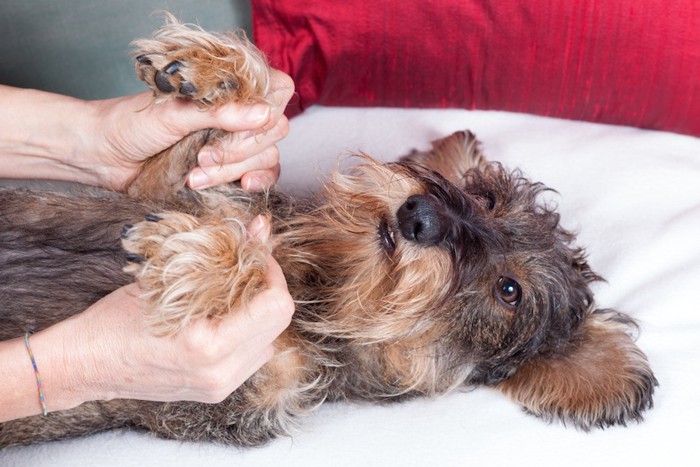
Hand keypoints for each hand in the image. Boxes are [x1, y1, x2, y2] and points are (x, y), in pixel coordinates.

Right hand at [31, 216, 293, 409]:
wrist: (86, 365)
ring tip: (237, 291)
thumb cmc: (115, 320)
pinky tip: (226, 315)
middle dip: (269, 288)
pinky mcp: (217, 391)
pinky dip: (250, 331)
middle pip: (280, 324)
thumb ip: (222, 254)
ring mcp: (220, 386)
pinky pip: (254, 356)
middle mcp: (221, 373)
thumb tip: (260, 228)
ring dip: (262, 312)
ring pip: (271, 340)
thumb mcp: (166, 278)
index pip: (276, 306)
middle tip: (249, 267)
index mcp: (208, 346)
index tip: (256, 254)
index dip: (272, 273)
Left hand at [88, 69, 293, 190]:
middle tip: (204, 155)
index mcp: (227, 88)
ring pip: (268, 156)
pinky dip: (255, 183)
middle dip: (241, 148)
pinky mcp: (232, 171)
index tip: (242, 125)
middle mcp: (237, 114)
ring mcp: (236, 144)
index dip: (270, 107)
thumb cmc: (132, 124)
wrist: (105, 156)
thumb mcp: (174, 114)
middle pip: (274, 128)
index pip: (277, 89)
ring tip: (196, 176)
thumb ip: (219, 113)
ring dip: (235, 169)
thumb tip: (263, 113)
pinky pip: (264, 177)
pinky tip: (239, 187)